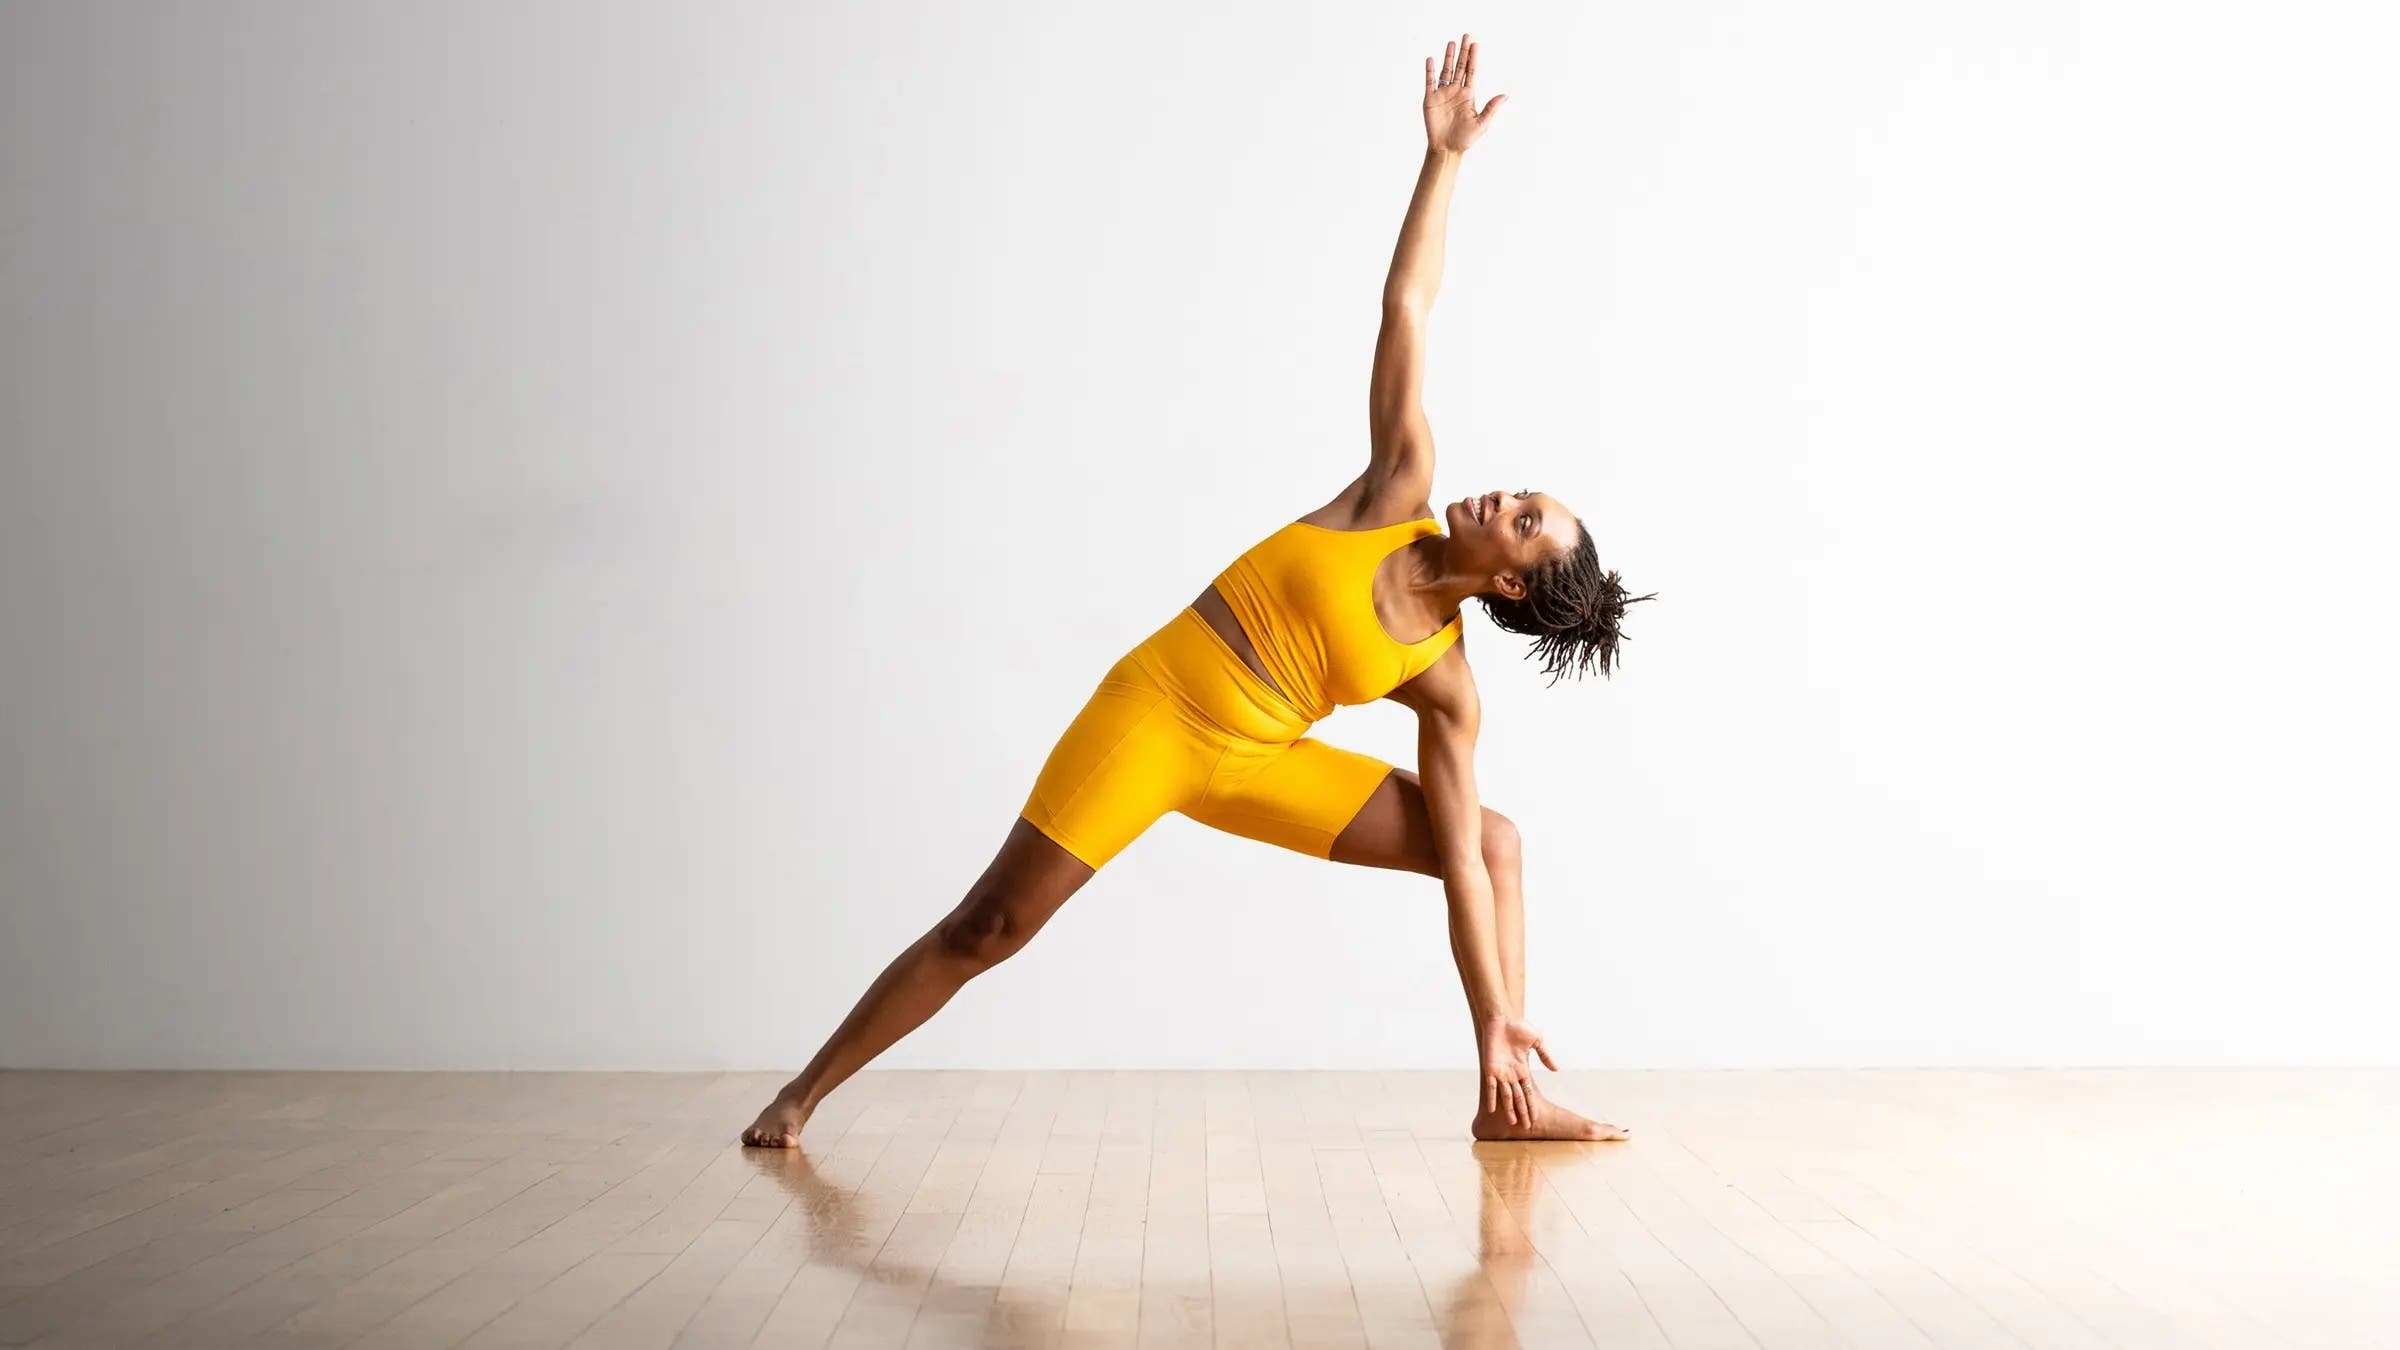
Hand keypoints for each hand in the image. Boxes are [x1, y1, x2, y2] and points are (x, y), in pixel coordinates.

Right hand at [1423, 32, 1506, 153]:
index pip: (1471, 72)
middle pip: (1460, 67)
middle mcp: (1456, 91)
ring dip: (1449, 57)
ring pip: (1446, 70)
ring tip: (1452, 43)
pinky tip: (1431, 59)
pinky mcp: (1430, 100)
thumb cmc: (1465, 139)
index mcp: (1468, 95)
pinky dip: (1429, 71)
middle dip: (1463, 52)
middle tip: (1466, 36)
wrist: (1446, 149)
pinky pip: (1429, 82)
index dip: (1473, 58)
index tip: (1475, 44)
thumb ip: (1491, 108)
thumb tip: (1505, 95)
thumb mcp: (1482, 124)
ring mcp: (1443, 94)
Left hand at [1479, 1016, 1556, 1124]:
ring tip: (1513, 1123)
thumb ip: (1545, 1055)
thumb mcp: (1537, 1041)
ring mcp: (1501, 1073)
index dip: (1531, 1105)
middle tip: (1527, 1128)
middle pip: (1519, 1098)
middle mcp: (1512, 1074)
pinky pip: (1491, 1086)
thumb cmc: (1518, 1027)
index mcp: (1523, 1070)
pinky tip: (1492, 1109)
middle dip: (1523, 1112)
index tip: (1536, 1118)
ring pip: (1506, 1096)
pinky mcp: (1490, 1068)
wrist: (1501, 1019)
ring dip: (1509, 1109)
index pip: (1528, 1092)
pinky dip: (1492, 1097)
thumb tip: (1556, 1069)